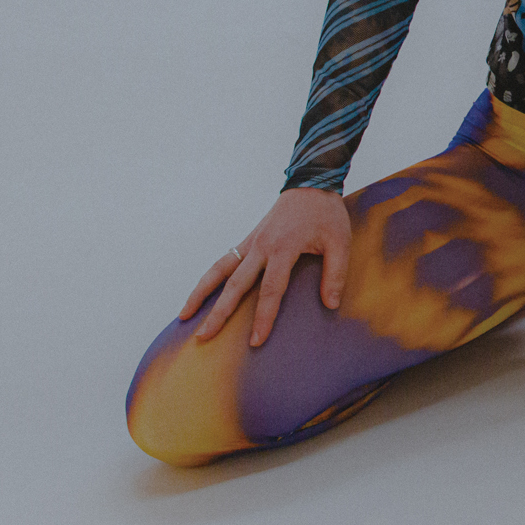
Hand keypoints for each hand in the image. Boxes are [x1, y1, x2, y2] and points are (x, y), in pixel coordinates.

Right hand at [180, 187, 350, 347]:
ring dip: (200, 293)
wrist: (311, 184)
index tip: (255, 341)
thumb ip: (336, 273)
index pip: (271, 290)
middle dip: (219, 313)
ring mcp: (251, 243)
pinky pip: (223, 261)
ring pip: (219, 271)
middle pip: (235, 285)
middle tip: (203, 337)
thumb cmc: (326, 214)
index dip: (263, 317)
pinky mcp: (248, 240)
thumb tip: (331, 304)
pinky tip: (199, 294)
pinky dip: (208, 278)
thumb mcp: (340, 241)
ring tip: (184, 316)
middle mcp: (261, 247)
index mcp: (284, 248)